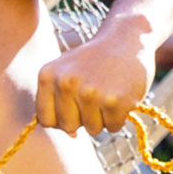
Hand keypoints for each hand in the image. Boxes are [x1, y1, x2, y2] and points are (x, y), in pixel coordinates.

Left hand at [38, 5, 160, 135]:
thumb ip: (58, 104)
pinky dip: (119, 117)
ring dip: (103, 117)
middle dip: (82, 118)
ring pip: (92, 129)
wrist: (127, 38)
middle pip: (68, 126)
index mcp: (48, 76)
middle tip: (95, 94)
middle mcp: (66, 84)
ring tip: (109, 91)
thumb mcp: (65, 73)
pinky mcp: (115, 100)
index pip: (46, 120)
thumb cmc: (93, 61)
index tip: (74, 103)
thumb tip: (71, 135)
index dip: (61, 118)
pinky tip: (121, 95)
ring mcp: (91, 92)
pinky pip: (113, 127)